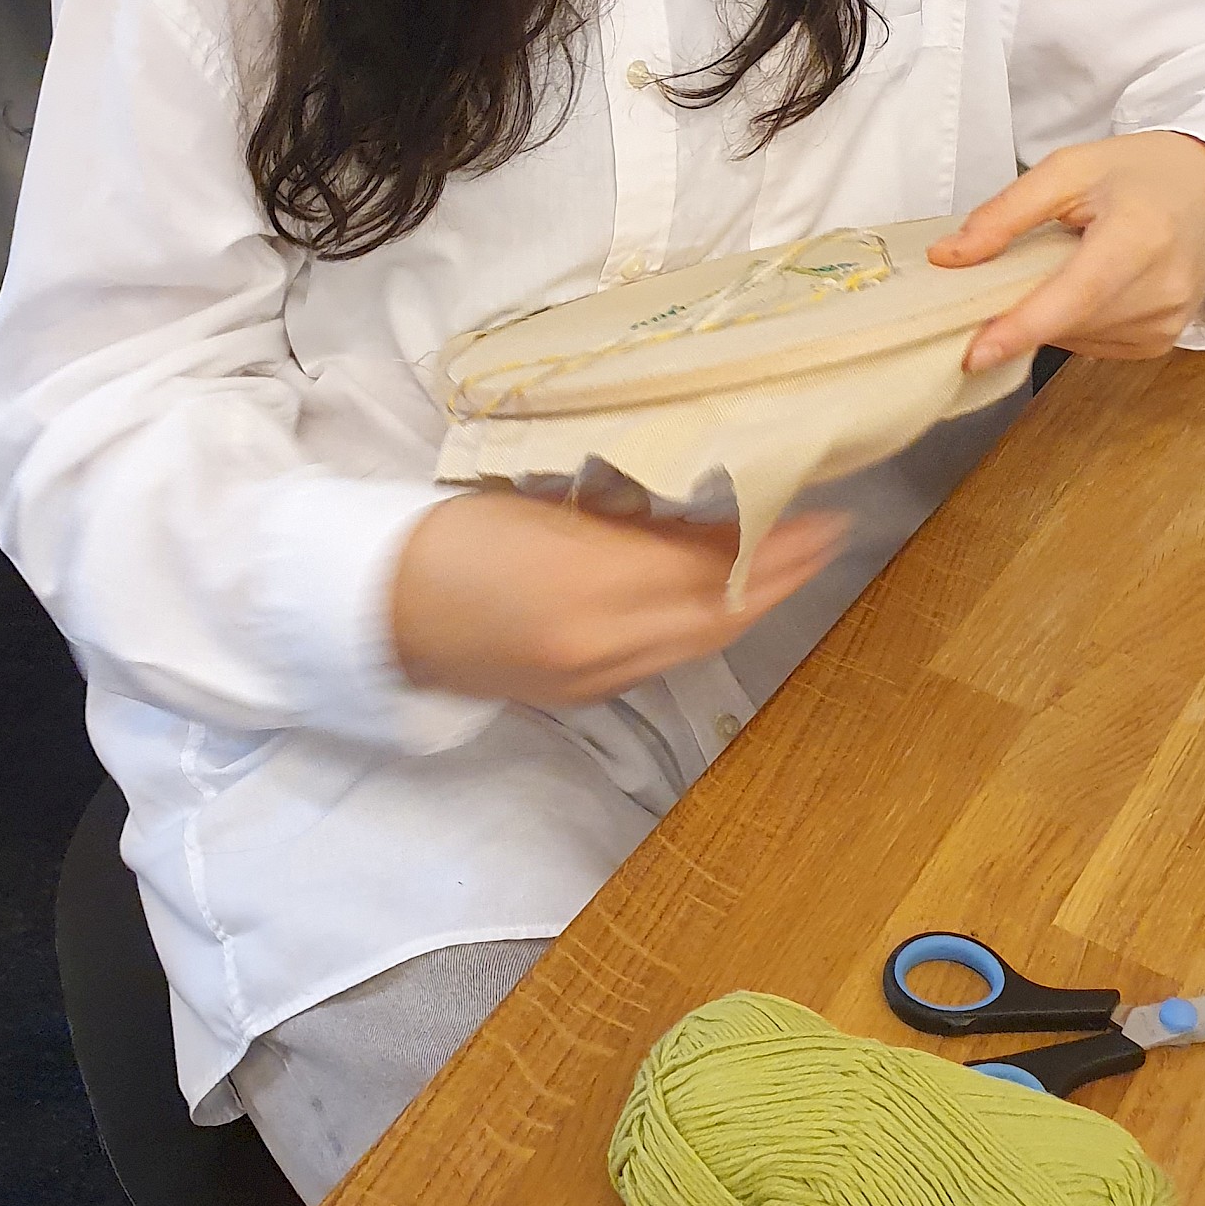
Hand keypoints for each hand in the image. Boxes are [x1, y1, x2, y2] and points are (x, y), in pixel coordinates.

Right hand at [389, 486, 845, 706]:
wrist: (373, 609)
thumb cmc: (450, 535)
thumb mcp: (547, 508)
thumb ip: (632, 518)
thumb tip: (709, 515)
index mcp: (587, 586)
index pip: (709, 570)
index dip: (775, 546)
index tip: (825, 513)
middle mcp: (600, 647)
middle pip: (718, 617)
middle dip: (784, 579)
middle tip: (831, 536)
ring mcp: (590, 680)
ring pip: (697, 644)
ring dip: (752, 605)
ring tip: (794, 562)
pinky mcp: (578, 697)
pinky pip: (665, 661)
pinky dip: (706, 628)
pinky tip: (725, 599)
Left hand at [929, 130, 1204, 367]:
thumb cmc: (1142, 172)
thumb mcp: (1068, 169)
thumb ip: (1005, 214)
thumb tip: (949, 258)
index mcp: (1139, 237)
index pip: (1073, 296)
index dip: (1021, 328)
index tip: (975, 352)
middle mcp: (1162, 289)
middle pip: (1067, 322)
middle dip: (1021, 309)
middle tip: (1006, 271)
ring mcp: (1167, 322)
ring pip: (1075, 339)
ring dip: (1050, 314)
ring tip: (1070, 262)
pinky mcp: (1163, 341)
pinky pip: (1094, 346)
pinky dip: (1075, 322)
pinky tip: (1088, 286)